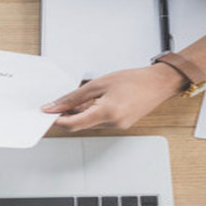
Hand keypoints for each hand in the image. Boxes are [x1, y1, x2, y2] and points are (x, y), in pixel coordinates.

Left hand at [41, 65, 185, 131]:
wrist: (158, 83)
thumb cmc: (133, 79)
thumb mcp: (98, 84)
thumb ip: (74, 97)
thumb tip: (55, 106)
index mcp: (107, 112)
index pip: (73, 124)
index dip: (57, 120)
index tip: (47, 114)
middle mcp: (113, 124)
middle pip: (80, 125)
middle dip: (66, 115)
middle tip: (56, 104)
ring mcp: (118, 126)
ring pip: (89, 124)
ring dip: (79, 114)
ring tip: (78, 98)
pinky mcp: (120, 125)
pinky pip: (99, 122)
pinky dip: (90, 113)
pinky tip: (90, 102)